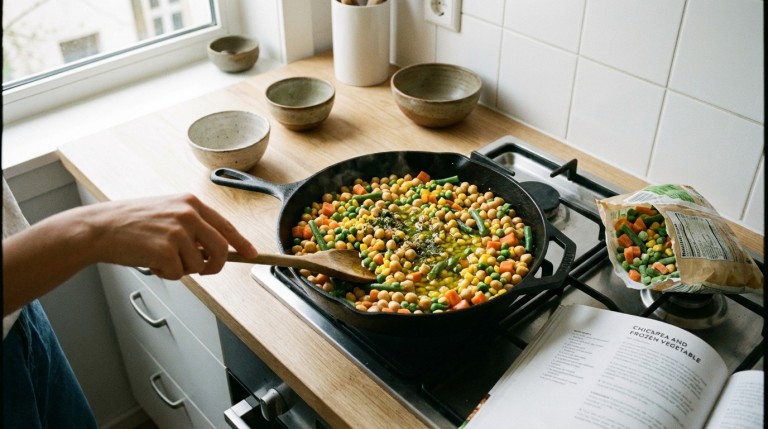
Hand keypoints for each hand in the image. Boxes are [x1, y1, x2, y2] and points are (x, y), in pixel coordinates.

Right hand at [88, 193, 256, 278]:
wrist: (100, 228)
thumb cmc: (131, 223)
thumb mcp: (167, 213)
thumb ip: (192, 227)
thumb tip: (216, 250)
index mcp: (191, 203)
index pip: (225, 226)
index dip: (241, 243)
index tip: (253, 254)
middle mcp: (188, 214)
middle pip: (220, 250)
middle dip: (214, 266)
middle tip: (203, 270)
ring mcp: (178, 232)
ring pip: (198, 265)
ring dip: (182, 269)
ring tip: (160, 256)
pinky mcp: (166, 250)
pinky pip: (178, 274)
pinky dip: (166, 274)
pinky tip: (150, 261)